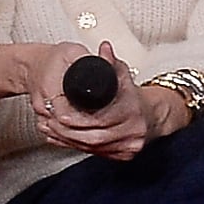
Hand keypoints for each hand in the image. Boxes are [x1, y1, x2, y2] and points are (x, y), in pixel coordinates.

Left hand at [29, 46, 182, 161]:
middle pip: (93, 136)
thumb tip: (104, 48)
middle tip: (50, 122)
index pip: (99, 119)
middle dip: (67, 131)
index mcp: (133, 111)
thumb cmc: (134, 95)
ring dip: (67, 139)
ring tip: (50, 129)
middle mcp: (134, 131)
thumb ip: (111, 61)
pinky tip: (60, 138)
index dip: (76, 118)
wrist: (153, 114)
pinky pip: (95, 153)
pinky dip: (74, 146)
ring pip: (91, 147)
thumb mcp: (122, 74)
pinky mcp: (124, 155)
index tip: (58, 113)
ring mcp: (130, 146)